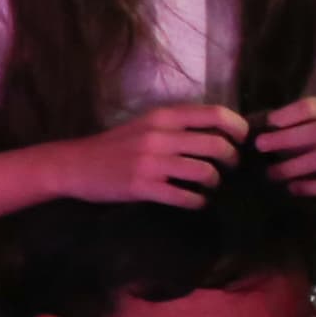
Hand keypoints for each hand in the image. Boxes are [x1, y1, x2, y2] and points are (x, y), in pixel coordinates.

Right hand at [48, 103, 247, 207]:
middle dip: (231, 160)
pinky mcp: (142, 186)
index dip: (238, 128)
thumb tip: (221, 134)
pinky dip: (196, 201)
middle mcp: (159, 136)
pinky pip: (184, 196)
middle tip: (229, 168)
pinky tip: (194, 202)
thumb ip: (178, 126)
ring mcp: (150, 162)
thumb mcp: (145, 125)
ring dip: (213, 182)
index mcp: (163, 116)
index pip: (215, 115)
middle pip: (217, 145)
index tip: (241, 141)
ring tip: (208, 186)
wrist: (74, 165)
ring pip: (204, 172)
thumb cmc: (114, 146)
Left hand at [253, 94, 315, 203]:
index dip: (290, 113)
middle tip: (260, 145)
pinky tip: (291, 187)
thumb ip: (274, 125)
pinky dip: (310, 187)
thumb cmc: (305, 138)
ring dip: (294, 166)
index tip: (270, 121)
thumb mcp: (294, 125)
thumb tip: (244, 129)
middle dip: (286, 139)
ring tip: (271, 173)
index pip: (313, 107)